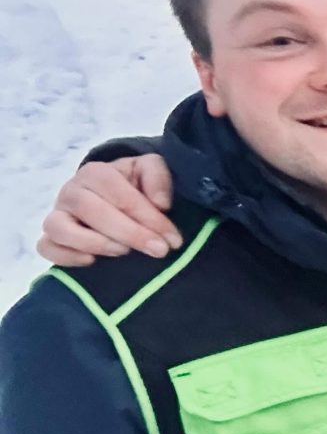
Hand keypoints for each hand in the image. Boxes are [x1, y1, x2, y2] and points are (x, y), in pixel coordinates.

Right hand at [38, 155, 179, 266]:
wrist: (114, 198)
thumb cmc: (134, 185)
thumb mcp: (150, 172)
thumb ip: (157, 176)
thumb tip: (161, 203)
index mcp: (96, 173)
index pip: (118, 192)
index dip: (147, 216)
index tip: (172, 238)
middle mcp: (71, 191)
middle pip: (91, 210)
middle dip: (130, 233)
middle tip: (158, 250)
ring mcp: (58, 215)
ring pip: (60, 228)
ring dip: (95, 243)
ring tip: (124, 252)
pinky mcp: (51, 237)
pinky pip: (46, 247)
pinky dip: (66, 256)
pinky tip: (92, 262)